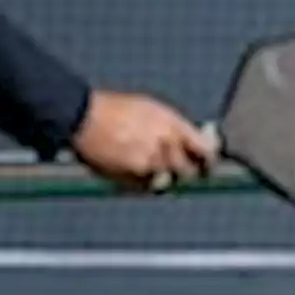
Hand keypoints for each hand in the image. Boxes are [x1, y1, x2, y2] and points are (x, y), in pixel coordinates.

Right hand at [70, 90, 216, 191]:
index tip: (207, 165)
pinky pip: (147, 185)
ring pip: (167, 179)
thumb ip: (173, 125)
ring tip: (148, 168)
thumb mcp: (152, 108)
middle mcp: (166, 142)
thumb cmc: (116, 108)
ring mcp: (150, 159)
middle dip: (185, 173)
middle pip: (187, 170)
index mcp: (173, 123)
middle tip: (180, 173)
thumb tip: (192, 139)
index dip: (208, 160)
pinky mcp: (132, 172)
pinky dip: (144, 183)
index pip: (203, 148)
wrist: (85, 116)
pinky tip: (134, 172)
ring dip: (161, 176)